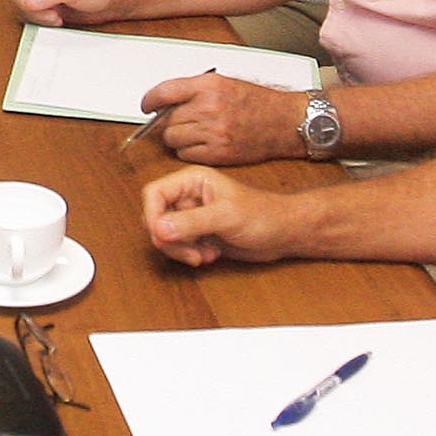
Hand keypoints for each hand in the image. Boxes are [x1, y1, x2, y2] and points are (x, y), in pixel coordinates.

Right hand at [10, 0, 115, 26]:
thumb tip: (29, 1)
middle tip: (50, 11)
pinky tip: (55, 20)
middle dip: (32, 6)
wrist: (110, 2)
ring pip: (22, 6)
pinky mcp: (45, 8)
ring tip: (55, 17)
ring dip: (36, 16)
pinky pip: (31, 16)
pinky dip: (40, 21)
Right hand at [142, 167, 305, 266]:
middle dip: (169, 239)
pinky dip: (190, 255)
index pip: (154, 193)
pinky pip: (178, 247)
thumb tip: (159, 228)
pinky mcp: (198, 234)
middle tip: (190, 251)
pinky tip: (211, 254)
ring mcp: (192, 216)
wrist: (283, 233)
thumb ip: (192, 222)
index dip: (152, 215)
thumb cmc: (263, 215)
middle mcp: (188, 196)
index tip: (162, 235)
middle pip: (155, 217)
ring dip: (181, 250)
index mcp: (192, 180)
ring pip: (165, 236)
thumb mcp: (226, 216)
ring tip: (204, 254)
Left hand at [143, 74, 307, 165]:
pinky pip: (185, 155)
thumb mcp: (224, 83)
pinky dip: (187, 152)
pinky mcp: (218, 153)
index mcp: (209, 86)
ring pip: (172, 139)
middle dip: (167, 122)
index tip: (146, 105)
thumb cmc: (257, 102)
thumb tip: (164, 101)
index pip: (163, 92)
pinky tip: (200, 144)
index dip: (149, 100)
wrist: (283, 122)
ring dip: (176, 138)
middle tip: (178, 122)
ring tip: (192, 133)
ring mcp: (213, 133)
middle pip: (166, 121)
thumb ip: (193, 90)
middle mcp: (209, 108)